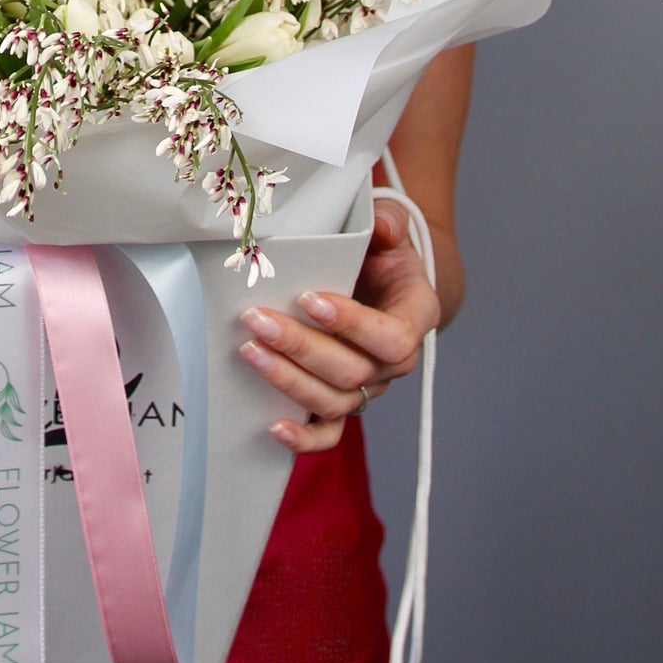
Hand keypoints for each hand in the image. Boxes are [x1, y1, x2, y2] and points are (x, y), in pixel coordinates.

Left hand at [238, 198, 440, 452]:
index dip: (352, 324)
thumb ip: (389, 224)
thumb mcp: (391, 232)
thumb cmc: (383, 255)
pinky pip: (328, 433)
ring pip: (334, 402)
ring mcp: (368, 388)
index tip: (310, 299)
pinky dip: (304, 438)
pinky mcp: (342, 403)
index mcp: (414, 319)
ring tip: (248, 350)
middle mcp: (393, 363)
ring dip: (289, 380)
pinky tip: (273, 427)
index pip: (390, 337)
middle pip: (352, 372)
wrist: (382, 283)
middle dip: (301, 347)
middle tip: (257, 319)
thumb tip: (381, 225)